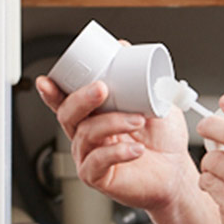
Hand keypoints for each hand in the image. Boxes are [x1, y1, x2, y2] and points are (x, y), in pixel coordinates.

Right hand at [35, 74, 198, 213]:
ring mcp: (89, 157)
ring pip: (86, 134)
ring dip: (112, 123)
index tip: (47, 80)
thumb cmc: (163, 140)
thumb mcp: (154, 100)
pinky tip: (136, 149)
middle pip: (67, 115)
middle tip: (101, 88)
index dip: (52, 92)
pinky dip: (117, 152)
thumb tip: (122, 47)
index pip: (66, 101)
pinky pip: (97, 163)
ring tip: (138, 120)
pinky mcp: (98, 177)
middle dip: (81, 99)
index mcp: (94, 116)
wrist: (176, 172)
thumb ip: (138, 76)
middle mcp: (87, 136)